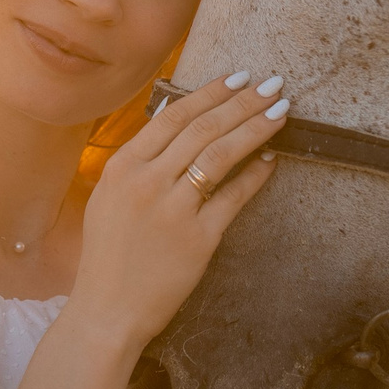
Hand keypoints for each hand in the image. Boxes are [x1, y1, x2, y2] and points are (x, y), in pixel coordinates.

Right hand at [66, 71, 287, 354]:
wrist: (107, 310)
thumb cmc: (109, 255)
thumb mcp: (110, 198)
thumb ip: (140, 161)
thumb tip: (176, 120)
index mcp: (122, 167)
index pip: (174, 116)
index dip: (212, 92)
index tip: (240, 77)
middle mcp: (147, 182)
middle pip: (204, 128)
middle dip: (243, 102)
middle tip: (273, 84)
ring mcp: (173, 210)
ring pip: (222, 154)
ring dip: (256, 128)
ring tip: (281, 111)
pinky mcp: (198, 238)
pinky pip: (233, 197)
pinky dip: (255, 175)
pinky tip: (271, 161)